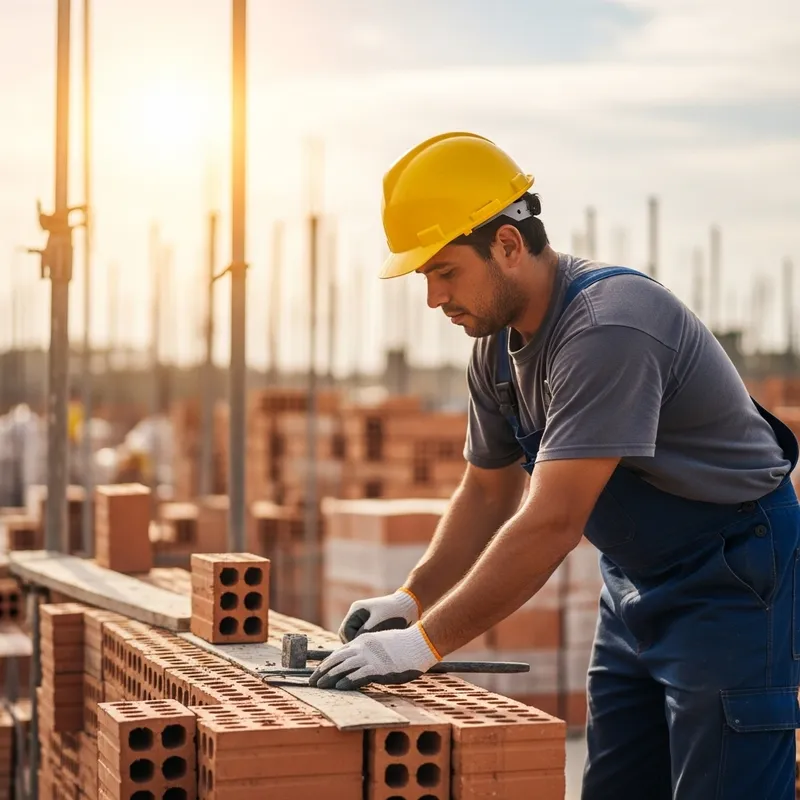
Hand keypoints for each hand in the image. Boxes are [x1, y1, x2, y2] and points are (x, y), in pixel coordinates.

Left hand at [309, 623, 439, 690]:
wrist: (419, 642)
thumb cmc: (404, 644)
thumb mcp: (381, 642)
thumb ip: (368, 650)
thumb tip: (358, 661)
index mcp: (363, 640)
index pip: (338, 652)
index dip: (326, 663)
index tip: (318, 672)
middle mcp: (362, 647)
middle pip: (336, 660)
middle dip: (322, 671)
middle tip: (311, 681)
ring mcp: (369, 658)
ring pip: (342, 668)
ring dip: (329, 678)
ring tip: (319, 686)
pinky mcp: (377, 669)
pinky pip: (357, 676)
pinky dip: (345, 682)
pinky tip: (338, 687)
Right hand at [337, 588, 420, 642]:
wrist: (410, 605)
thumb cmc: (394, 613)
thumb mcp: (378, 624)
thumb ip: (364, 634)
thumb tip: (355, 649)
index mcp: (356, 610)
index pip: (345, 631)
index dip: (351, 643)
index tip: (363, 650)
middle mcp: (357, 614)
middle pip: (347, 635)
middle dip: (355, 645)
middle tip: (366, 653)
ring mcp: (364, 619)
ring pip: (355, 637)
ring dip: (362, 645)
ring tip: (373, 650)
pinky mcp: (371, 625)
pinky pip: (364, 638)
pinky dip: (368, 643)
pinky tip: (378, 647)